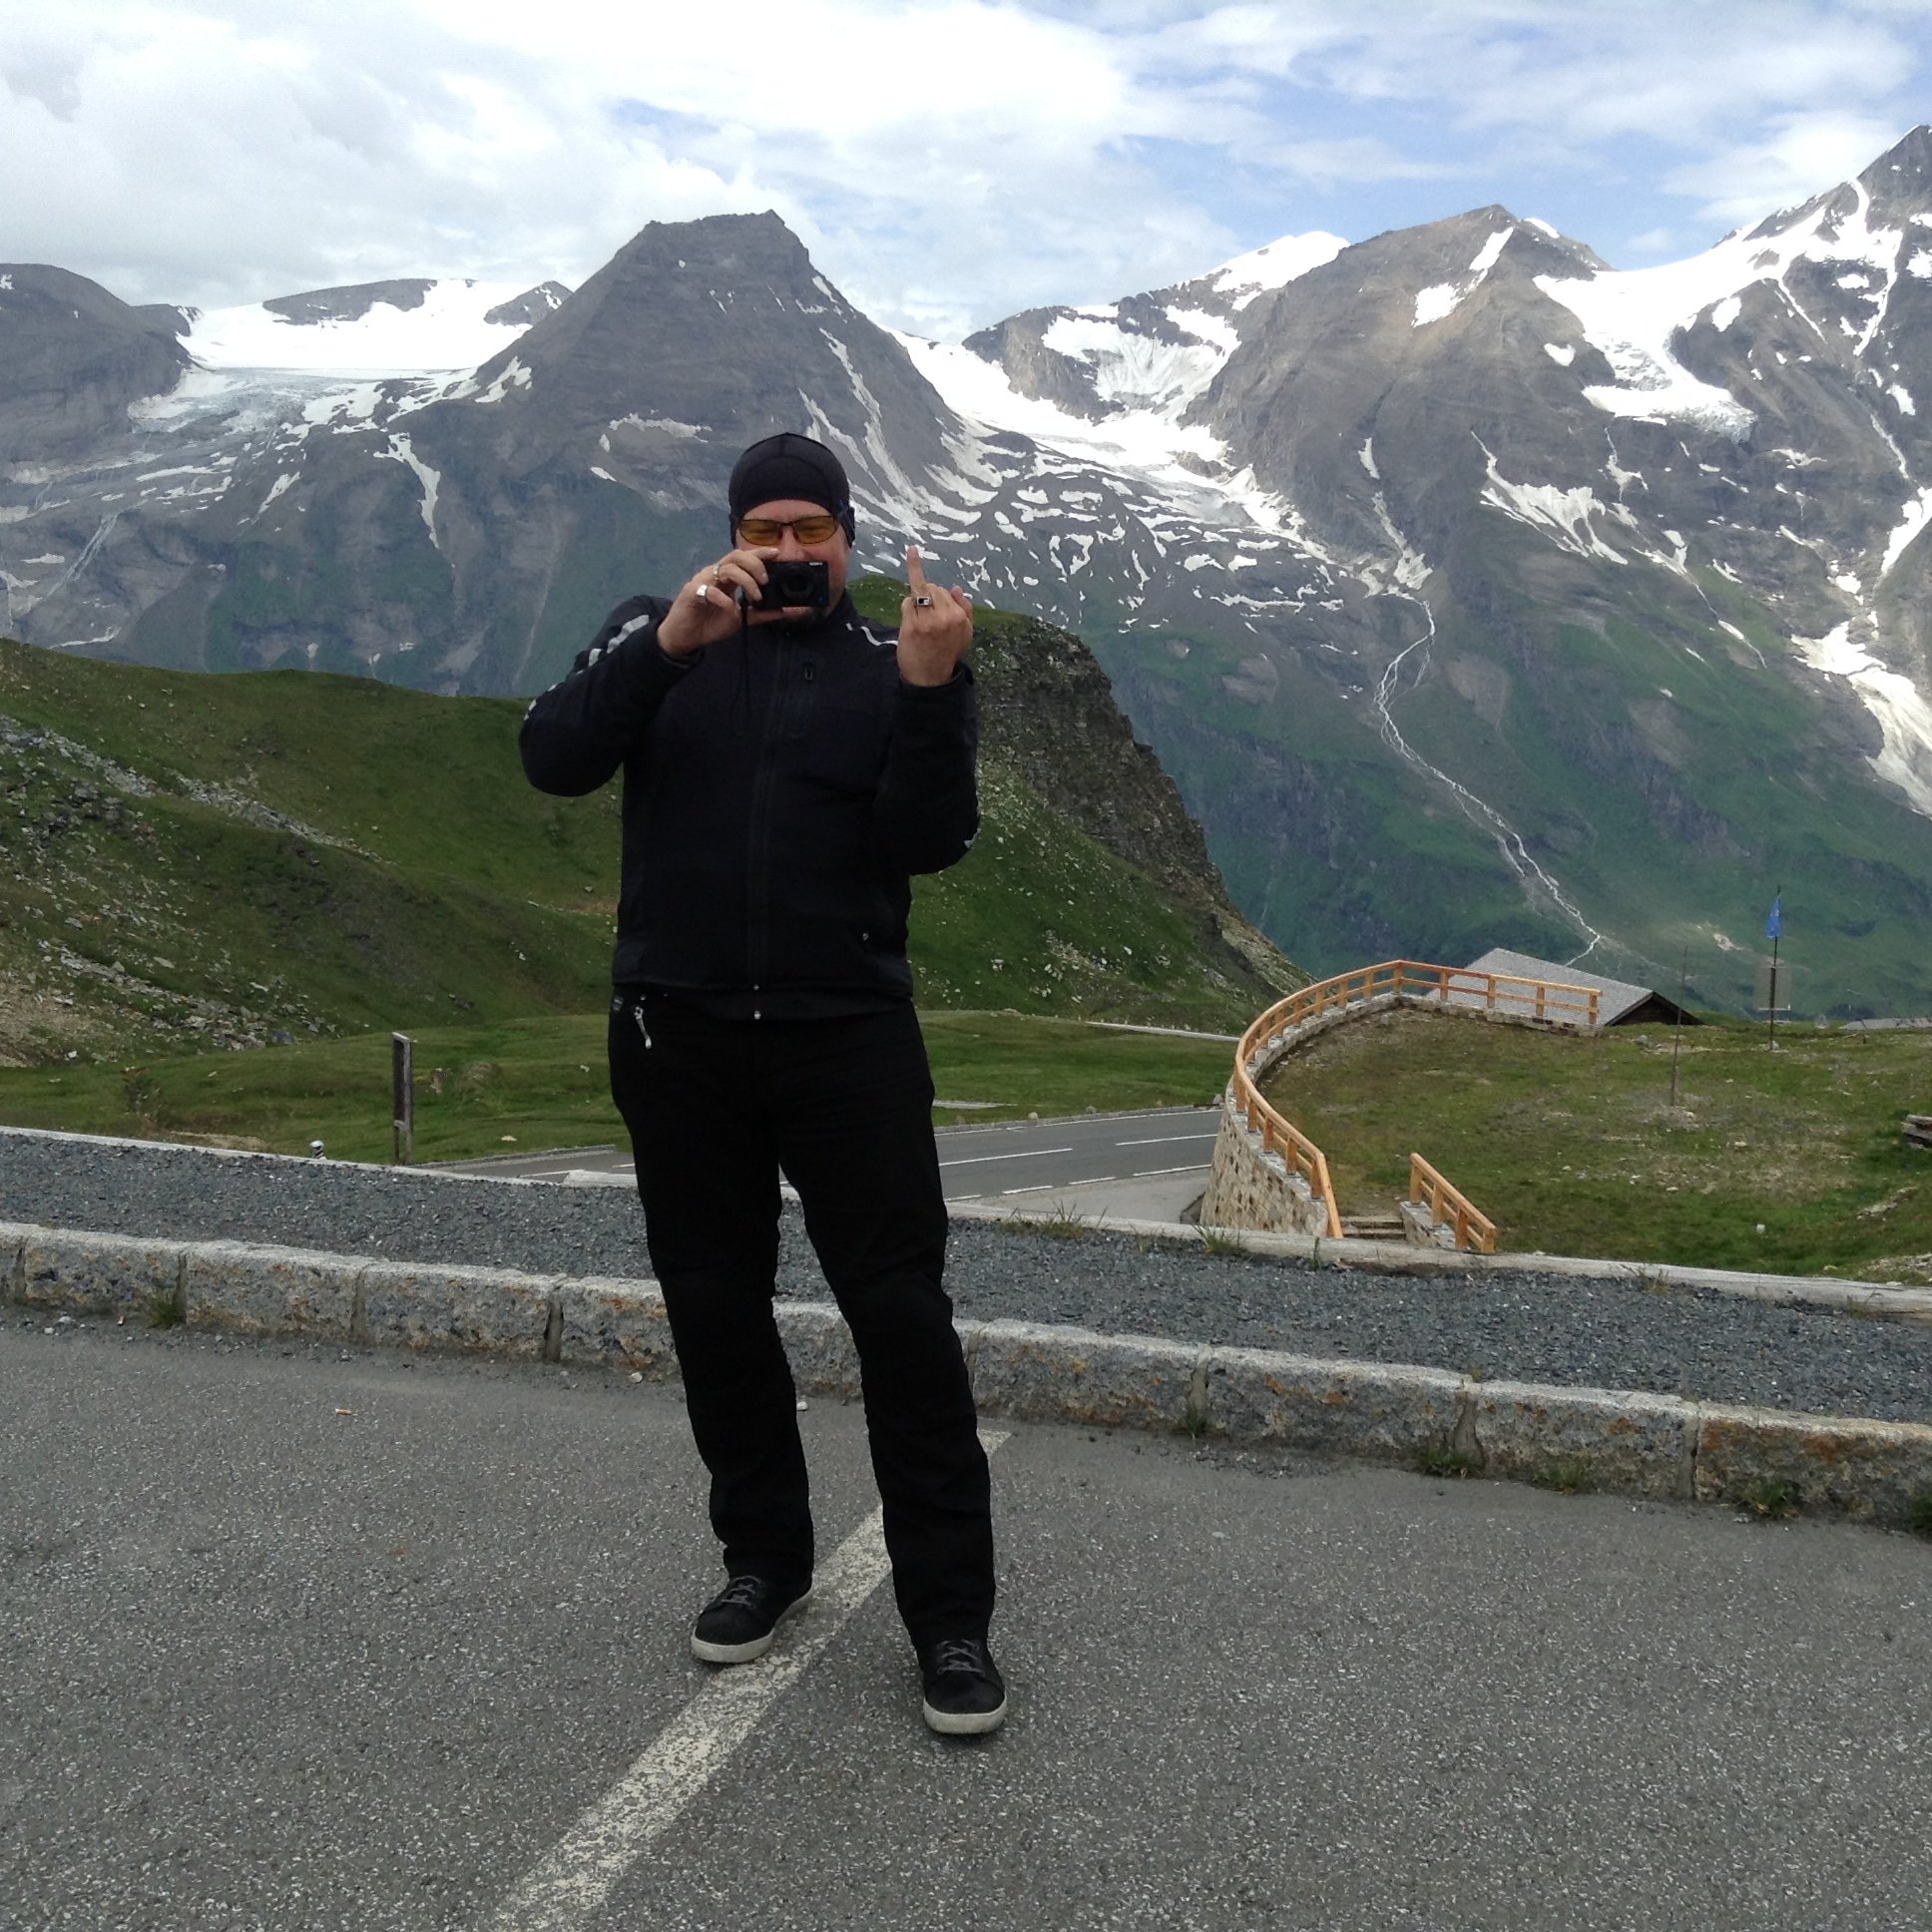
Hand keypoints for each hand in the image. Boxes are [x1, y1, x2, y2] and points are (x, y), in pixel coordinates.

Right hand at [656, 547, 791, 655]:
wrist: (684, 637)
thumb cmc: (709, 624)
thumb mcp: (739, 619)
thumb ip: (759, 614)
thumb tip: (782, 611)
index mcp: (726, 577)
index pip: (743, 558)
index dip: (759, 553)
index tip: (776, 553)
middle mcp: (714, 574)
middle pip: (736, 556)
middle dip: (755, 564)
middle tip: (765, 581)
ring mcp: (703, 581)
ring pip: (727, 569)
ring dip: (746, 580)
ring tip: (755, 597)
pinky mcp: (692, 593)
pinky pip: (711, 590)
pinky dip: (725, 599)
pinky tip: (731, 609)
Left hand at [897, 546, 972, 686]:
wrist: (930, 677)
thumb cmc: (947, 653)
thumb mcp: (965, 633)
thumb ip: (965, 609)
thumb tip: (955, 587)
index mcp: (960, 616)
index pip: (944, 590)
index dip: (935, 591)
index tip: (911, 550)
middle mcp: (946, 616)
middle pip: (931, 588)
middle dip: (926, 595)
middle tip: (926, 616)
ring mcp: (928, 620)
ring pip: (918, 592)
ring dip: (915, 601)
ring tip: (919, 621)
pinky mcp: (913, 626)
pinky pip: (907, 604)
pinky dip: (907, 609)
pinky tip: (910, 622)